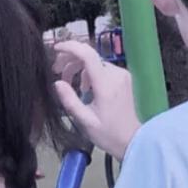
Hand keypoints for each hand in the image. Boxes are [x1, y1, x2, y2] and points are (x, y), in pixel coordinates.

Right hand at [53, 41, 140, 160]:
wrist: (131, 140)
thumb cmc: (107, 133)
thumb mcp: (84, 120)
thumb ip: (69, 100)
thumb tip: (57, 83)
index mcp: (105, 84)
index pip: (88, 55)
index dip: (70, 48)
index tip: (56, 49)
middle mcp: (116, 75)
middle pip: (89, 56)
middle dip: (70, 61)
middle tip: (56, 72)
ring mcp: (121, 75)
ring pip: (94, 62)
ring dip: (78, 68)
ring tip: (68, 83)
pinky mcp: (123, 78)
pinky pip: (102, 68)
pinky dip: (88, 73)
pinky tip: (84, 87)